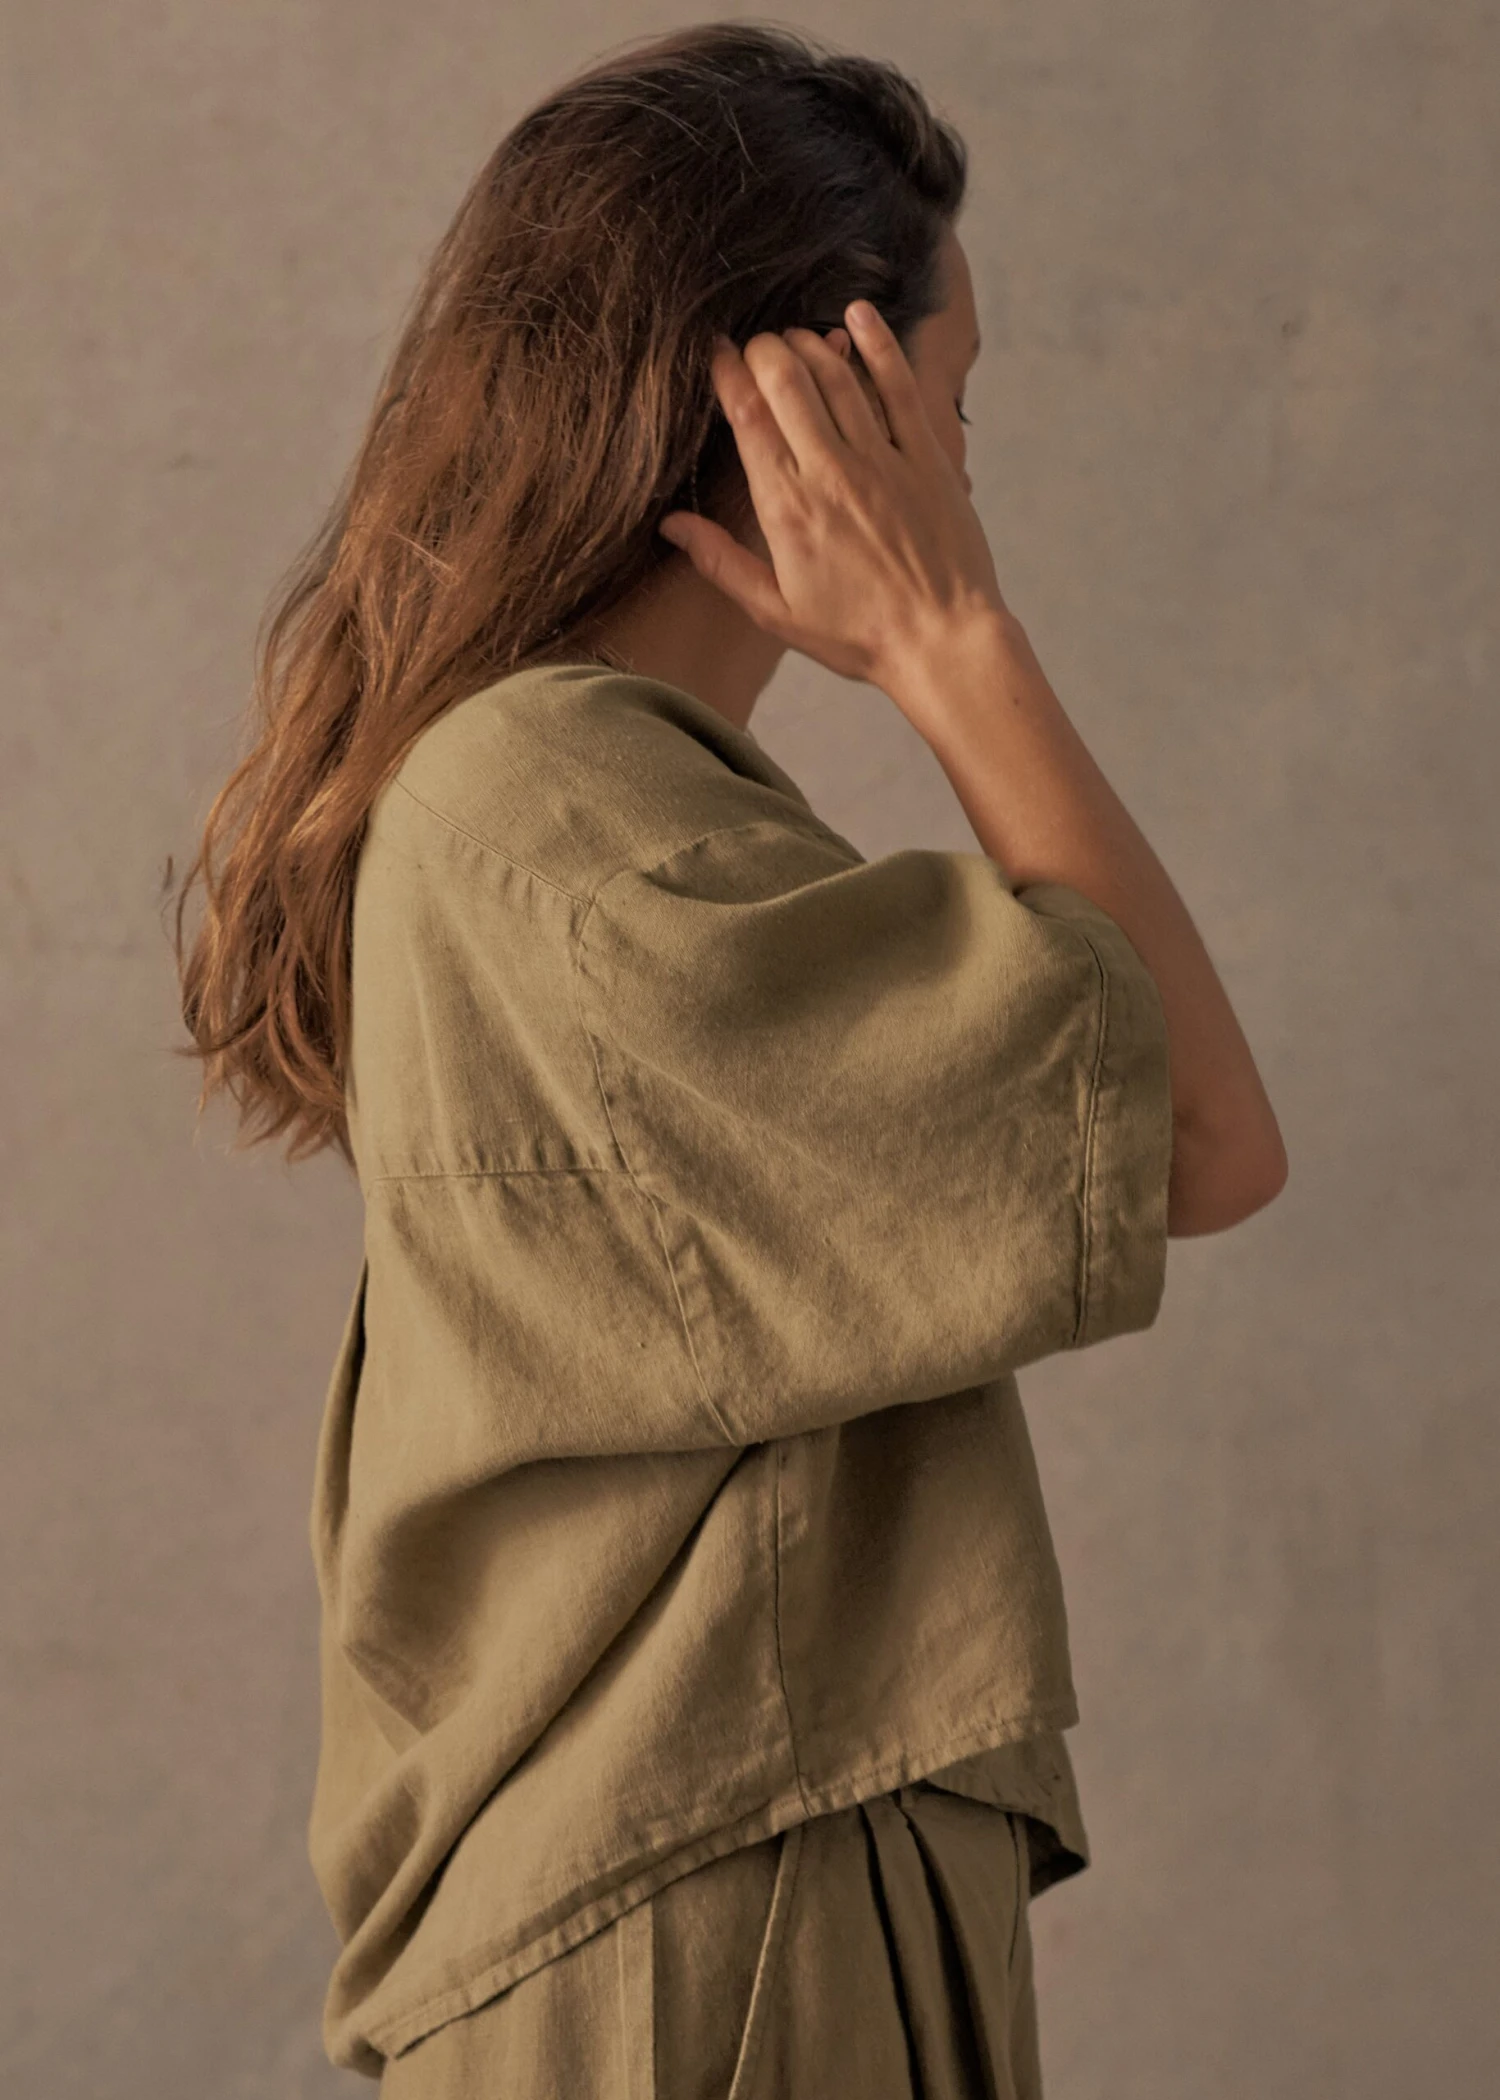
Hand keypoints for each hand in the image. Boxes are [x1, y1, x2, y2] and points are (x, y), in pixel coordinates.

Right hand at [657, 300, 1010, 692]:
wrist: (941, 642)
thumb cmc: (858, 635)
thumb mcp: (776, 610)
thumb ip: (721, 562)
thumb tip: (671, 525)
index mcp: (786, 508)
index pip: (747, 417)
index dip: (728, 374)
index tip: (718, 353)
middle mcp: (830, 472)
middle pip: (786, 380)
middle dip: (765, 349)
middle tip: (758, 348)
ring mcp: (882, 459)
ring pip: (836, 375)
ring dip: (809, 344)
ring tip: (795, 339)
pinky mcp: (926, 456)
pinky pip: (899, 385)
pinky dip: (877, 344)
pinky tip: (857, 316)